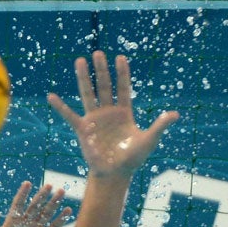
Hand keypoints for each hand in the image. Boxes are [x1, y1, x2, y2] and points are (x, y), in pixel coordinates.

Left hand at [0, 181, 70, 226]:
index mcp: (12, 223)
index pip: (19, 204)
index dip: (23, 194)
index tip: (28, 183)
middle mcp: (25, 225)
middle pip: (35, 206)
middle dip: (42, 196)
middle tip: (50, 185)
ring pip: (46, 214)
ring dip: (54, 203)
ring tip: (62, 192)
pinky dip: (61, 219)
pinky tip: (67, 210)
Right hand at [47, 51, 178, 179]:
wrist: (115, 173)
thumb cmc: (133, 158)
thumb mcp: (149, 140)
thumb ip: (159, 126)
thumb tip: (176, 114)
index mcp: (124, 112)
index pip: (123, 88)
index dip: (122, 73)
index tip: (120, 57)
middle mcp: (108, 112)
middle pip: (105, 86)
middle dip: (102, 70)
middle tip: (98, 53)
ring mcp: (94, 120)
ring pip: (88, 94)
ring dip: (84, 78)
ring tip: (80, 61)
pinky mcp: (83, 130)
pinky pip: (69, 116)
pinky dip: (60, 107)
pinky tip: (51, 96)